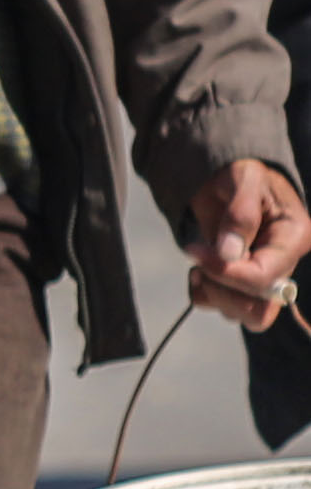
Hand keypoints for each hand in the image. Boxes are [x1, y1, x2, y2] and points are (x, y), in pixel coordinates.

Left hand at [189, 158, 310, 328]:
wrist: (227, 181)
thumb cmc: (242, 175)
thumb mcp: (244, 178)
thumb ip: (240, 213)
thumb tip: (229, 253)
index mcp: (294, 238)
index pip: (265, 277)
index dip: (227, 273)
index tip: (195, 252)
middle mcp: (284, 264)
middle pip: (260, 311)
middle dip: (222, 292)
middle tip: (199, 265)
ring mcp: (263, 277)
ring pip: (240, 314)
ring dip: (211, 292)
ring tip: (199, 260)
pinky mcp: (242, 283)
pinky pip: (220, 307)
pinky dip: (202, 293)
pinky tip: (198, 269)